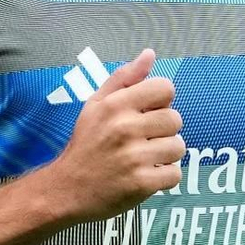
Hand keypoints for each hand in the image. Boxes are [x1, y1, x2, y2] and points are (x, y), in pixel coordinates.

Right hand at [39, 48, 184, 224]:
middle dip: (165, 130)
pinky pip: (174, 174)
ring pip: (178, 147)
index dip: (161, 101)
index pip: (165, 88)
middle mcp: (125, 128)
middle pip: (175, 119)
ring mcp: (134, 157)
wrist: (66, 189)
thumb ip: (124, 78)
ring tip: (147, 158)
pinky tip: (147, 175)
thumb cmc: (85, 144)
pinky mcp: (141, 184)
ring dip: (166, 154)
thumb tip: (149, 55)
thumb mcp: (96, 104)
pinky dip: (164, 177)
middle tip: (146, 140)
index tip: (148, 113)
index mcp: (115, 105)